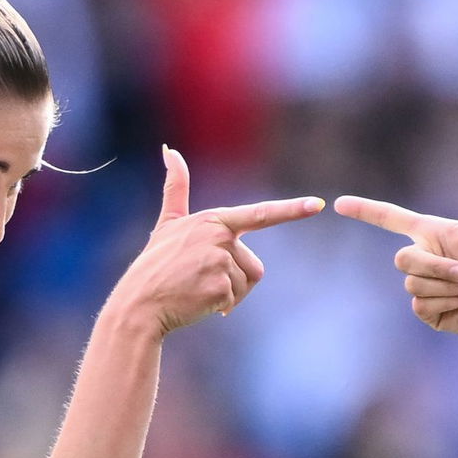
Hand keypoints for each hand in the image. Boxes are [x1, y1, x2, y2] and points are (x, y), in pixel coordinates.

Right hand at [118, 147, 324, 336]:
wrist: (139, 303)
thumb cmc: (155, 264)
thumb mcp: (167, 223)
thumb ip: (176, 188)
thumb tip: (170, 150)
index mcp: (213, 220)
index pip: (260, 214)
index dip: (291, 210)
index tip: (318, 205)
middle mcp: (220, 237)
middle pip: (254, 266)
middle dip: (235, 281)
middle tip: (200, 281)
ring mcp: (220, 262)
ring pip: (246, 284)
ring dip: (229, 295)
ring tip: (198, 291)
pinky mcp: (220, 287)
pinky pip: (235, 300)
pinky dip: (221, 307)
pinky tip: (198, 303)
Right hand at [334, 151, 457, 344]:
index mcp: (432, 233)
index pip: (390, 219)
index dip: (365, 210)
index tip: (338, 204)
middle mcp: (424, 258)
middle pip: (403, 259)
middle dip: (436, 267)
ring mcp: (424, 286)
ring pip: (411, 284)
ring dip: (447, 286)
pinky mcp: (428, 312)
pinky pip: (420, 305)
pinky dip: (446, 302)